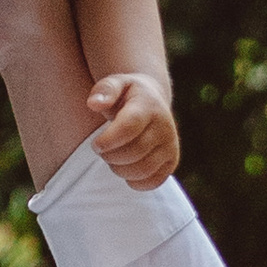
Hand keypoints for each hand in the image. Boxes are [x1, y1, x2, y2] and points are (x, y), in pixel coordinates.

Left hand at [87, 72, 180, 188]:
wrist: (152, 103)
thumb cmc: (126, 96)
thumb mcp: (115, 84)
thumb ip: (104, 91)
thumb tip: (94, 104)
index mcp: (148, 105)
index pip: (129, 127)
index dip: (108, 140)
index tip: (95, 144)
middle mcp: (165, 126)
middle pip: (135, 152)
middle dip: (110, 156)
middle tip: (102, 151)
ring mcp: (171, 145)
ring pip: (143, 169)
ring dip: (120, 169)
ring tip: (113, 158)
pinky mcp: (172, 161)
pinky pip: (153, 182)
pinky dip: (134, 181)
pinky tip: (126, 168)